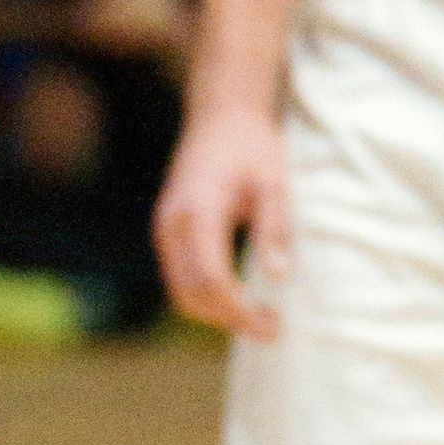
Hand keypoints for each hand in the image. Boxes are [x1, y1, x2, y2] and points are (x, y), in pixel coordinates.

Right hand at [153, 100, 291, 338]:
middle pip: (190, 294)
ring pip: (180, 291)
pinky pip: (179, 276)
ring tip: (257, 317)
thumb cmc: (252, 145)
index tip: (270, 326)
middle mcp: (172, 224)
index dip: (239, 311)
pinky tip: (238, 298)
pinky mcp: (167, 231)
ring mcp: (164, 228)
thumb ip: (274, 229)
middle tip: (270, 328)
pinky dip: (205, 296)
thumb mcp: (274, 182)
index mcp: (198, 211)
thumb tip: (279, 277)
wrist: (221, 115)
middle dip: (228, 319)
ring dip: (215, 312)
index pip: (212, 279)